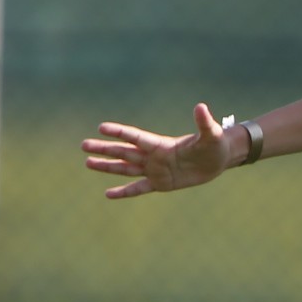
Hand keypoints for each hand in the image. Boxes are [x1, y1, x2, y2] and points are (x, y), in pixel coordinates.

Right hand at [83, 103, 232, 198]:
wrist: (218, 160)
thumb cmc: (215, 144)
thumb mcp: (212, 134)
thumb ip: (204, 123)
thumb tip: (201, 107)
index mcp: (161, 144)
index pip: (136, 137)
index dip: (120, 132)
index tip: (102, 127)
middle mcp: (154, 156)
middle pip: (124, 152)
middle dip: (105, 149)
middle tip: (83, 145)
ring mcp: (155, 170)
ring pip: (125, 168)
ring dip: (107, 166)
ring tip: (87, 163)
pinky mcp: (160, 184)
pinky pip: (138, 188)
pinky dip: (124, 192)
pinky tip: (108, 194)